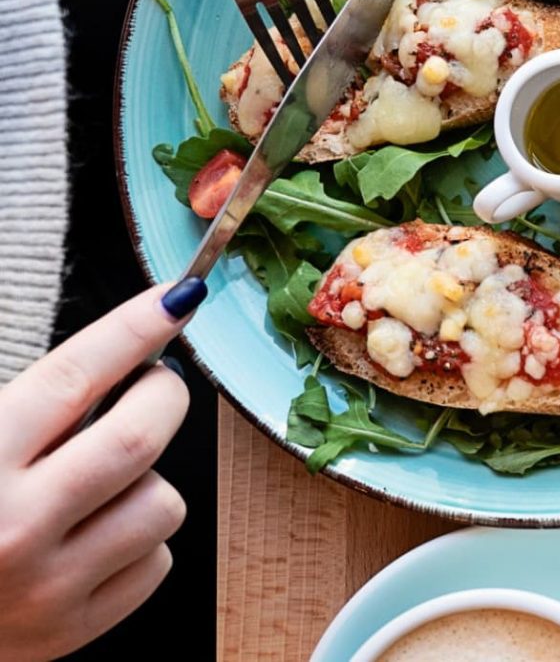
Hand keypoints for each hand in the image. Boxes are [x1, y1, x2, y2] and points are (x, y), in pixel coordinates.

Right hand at [0, 279, 200, 661]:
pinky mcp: (70, 630)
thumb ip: (24, 407)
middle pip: (139, 436)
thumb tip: (122, 349)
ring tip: (98, 482)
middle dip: (162, 397)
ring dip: (145, 480)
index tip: (175, 299)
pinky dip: (138, 541)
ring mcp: (45, 586)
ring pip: (161, 502)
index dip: (133, 329)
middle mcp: (12, 527)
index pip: (74, 376)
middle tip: (153, 387)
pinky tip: (92, 536)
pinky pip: (155, 563)